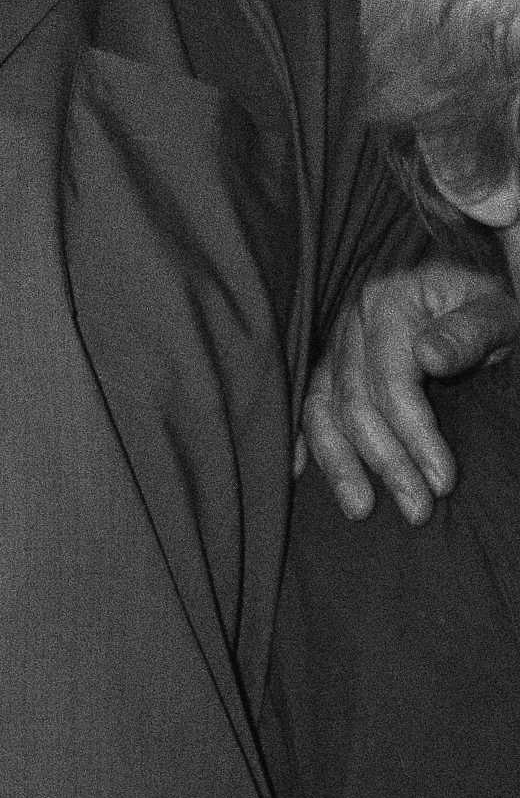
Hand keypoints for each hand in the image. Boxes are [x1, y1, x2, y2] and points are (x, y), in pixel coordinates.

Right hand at [298, 260, 519, 521]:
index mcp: (389, 304)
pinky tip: (300, 472)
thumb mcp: (498, 311)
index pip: (392, 382)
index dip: (415, 436)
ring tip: (361, 509)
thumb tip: (427, 357)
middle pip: (354, 403)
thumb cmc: (488, 305)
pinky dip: (303, 439)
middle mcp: (351, 323)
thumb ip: (469, 332)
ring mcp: (334, 343)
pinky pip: (305, 403)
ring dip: (339, 463)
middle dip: (385, 462)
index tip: (442, 483)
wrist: (466, 287)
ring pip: (321, 408)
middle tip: (417, 510)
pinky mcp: (329, 361)